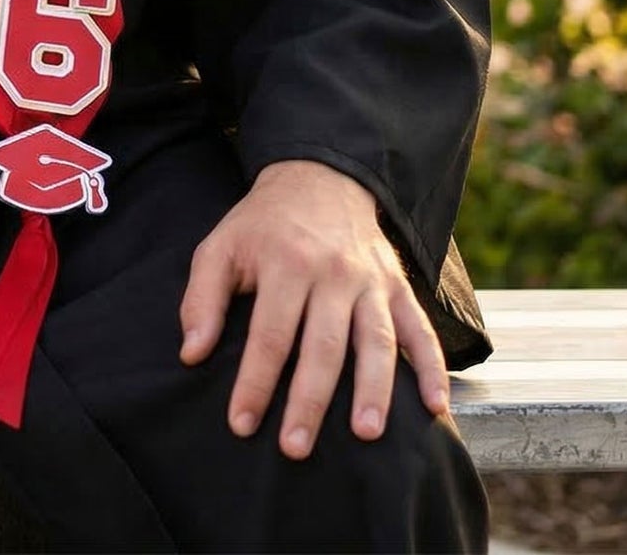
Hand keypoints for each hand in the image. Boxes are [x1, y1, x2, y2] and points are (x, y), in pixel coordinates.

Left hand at [177, 159, 448, 459]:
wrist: (318, 177)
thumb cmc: (263, 225)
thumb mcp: (220, 246)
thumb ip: (202, 298)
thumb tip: (191, 353)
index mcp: (285, 262)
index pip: (270, 333)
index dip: (254, 381)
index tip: (240, 424)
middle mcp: (332, 273)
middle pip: (322, 345)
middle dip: (309, 400)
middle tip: (295, 448)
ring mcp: (370, 281)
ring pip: (375, 341)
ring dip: (374, 389)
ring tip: (367, 434)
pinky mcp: (398, 286)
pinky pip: (419, 328)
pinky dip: (432, 366)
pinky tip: (435, 406)